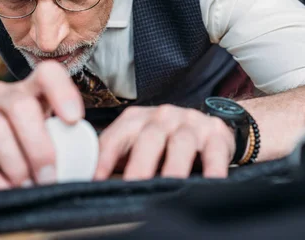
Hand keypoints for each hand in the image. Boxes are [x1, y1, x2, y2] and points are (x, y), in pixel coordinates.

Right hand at [0, 61, 83, 189]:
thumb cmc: (4, 144)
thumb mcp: (31, 135)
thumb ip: (54, 140)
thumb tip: (84, 165)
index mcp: (26, 90)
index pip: (48, 74)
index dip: (64, 92)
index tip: (75, 120)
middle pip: (21, 105)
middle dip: (40, 146)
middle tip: (49, 177)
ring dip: (15, 163)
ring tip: (26, 186)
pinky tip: (2, 189)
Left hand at [94, 105, 234, 180]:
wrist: (209, 127)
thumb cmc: (166, 141)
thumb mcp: (139, 144)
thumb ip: (116, 158)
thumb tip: (88, 183)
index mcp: (139, 119)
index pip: (118, 135)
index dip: (106, 157)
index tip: (96, 179)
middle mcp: (163, 117)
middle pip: (149, 137)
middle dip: (140, 164)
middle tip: (133, 186)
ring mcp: (191, 124)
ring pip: (181, 143)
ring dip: (174, 168)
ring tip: (169, 187)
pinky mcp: (216, 135)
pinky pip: (214, 152)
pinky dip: (212, 169)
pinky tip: (209, 183)